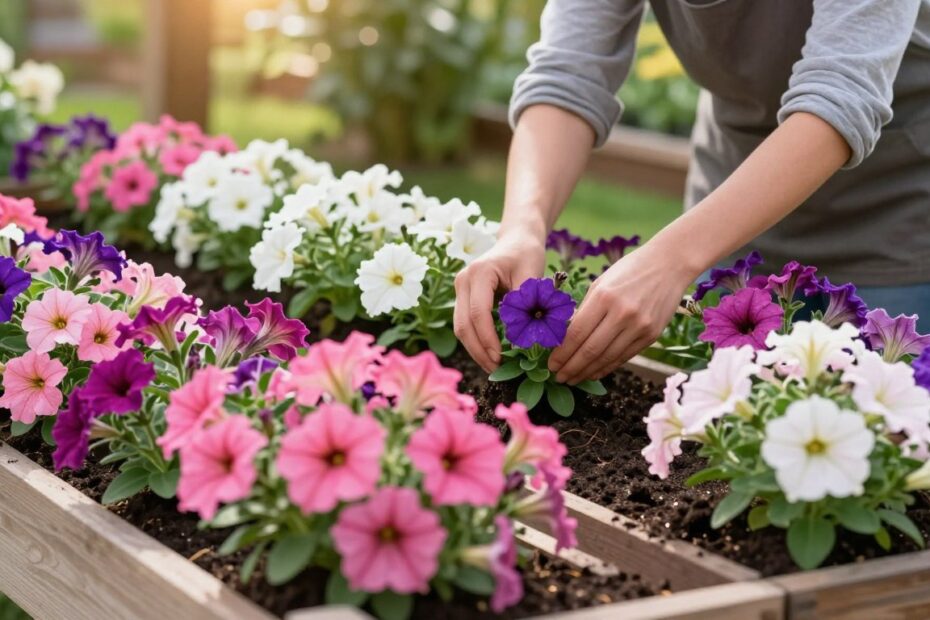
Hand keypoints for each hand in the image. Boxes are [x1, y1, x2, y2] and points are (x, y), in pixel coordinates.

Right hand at [454, 231, 545, 372]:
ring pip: (460, 327)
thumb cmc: (527, 254)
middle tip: (497, 368)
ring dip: (475, 349)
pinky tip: (490, 353)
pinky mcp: (463, 296)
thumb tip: (520, 342)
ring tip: (494, 365)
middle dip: (479, 350)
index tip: (501, 357)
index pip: (479, 313)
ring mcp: (460, 288)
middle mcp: (463, 280)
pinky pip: (465, 324)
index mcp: (479, 273)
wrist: (517, 239)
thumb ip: (525, 307)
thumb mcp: (532, 276)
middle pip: (464, 324)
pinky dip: (476, 341)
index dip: (488, 339)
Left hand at [548, 242, 694, 383]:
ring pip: (607, 358)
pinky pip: (624, 357)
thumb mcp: (601, 282)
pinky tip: (593, 373)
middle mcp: (622, 313)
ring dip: (587, 372)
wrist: (669, 265)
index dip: (562, 353)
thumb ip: (585, 310)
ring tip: (572, 379)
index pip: (577, 333)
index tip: (551, 364)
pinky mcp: (651, 336)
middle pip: (591, 350)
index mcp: (604, 297)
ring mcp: (639, 326)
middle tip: (558, 377)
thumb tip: (565, 339)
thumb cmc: (629, 270)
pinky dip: (606, 368)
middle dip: (571, 368)